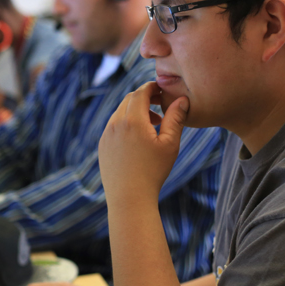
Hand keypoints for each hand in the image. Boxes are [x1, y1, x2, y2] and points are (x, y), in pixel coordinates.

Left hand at [98, 81, 187, 206]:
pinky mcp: (102, 146)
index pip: (141, 92)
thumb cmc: (153, 172)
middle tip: (161, 103)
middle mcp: (115, 123)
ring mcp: (106, 135)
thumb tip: (182, 99)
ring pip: (120, 112)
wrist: (129, 198)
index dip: (153, 87)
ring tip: (154, 123)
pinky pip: (113, 126)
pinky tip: (140, 137)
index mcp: (133, 120)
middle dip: (145, 97)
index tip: (163, 89)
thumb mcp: (170, 144)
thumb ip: (176, 118)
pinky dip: (126, 123)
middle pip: (129, 99)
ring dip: (136, 111)